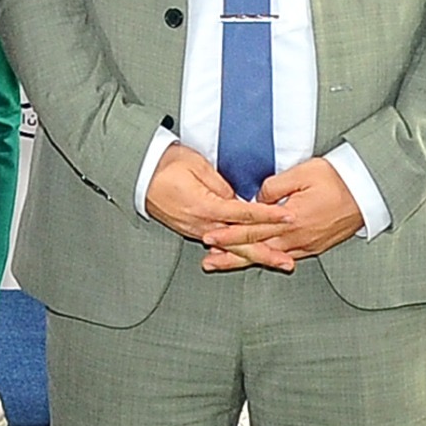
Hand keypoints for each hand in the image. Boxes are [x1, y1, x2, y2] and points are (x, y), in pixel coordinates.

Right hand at [144, 142, 290, 270]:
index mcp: (205, 206)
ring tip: (275, 262)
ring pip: (230, 248)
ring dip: (254, 255)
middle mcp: (201, 224)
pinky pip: (218, 245)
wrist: (138, 172)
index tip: (288, 217)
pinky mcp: (190, 230)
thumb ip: (221, 184)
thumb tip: (237, 197)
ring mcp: (195, 230)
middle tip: (288, 262)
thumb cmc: (165, 164)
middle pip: (240, 243)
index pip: (245, 214)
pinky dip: (235, 252)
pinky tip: (246, 256)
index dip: (269, 216)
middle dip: (266, 253)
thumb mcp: (197, 165)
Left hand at [199, 157, 363, 271]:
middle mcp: (298, 236)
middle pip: (257, 248)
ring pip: (270, 256)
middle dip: (230, 255)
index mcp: (291, 218)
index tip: (209, 237)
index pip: (252, 229)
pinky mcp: (316, 246)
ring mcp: (308, 244)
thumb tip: (258, 199)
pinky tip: (259, 260)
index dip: (229, 234)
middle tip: (208, 260)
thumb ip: (273, 187)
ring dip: (246, 260)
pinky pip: (287, 255)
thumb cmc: (336, 178)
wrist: (367, 191)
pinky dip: (269, 259)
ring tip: (224, 263)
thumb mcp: (302, 173)